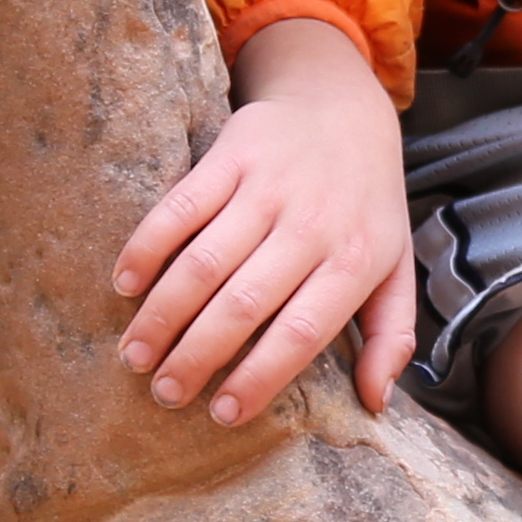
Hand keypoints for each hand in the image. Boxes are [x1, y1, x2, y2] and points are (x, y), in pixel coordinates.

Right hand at [114, 17, 414, 423]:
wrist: (344, 108)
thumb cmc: (367, 206)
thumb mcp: (396, 268)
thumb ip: (392, 336)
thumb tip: (375, 403)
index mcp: (355, 261)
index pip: (302, 332)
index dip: (260, 376)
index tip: (223, 413)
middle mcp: (312, 224)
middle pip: (244, 304)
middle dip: (197, 355)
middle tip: (165, 392)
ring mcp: (269, 186)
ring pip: (205, 261)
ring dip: (163, 314)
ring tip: (137, 355)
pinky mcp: (232, 153)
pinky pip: (181, 206)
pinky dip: (148, 246)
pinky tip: (125, 283)